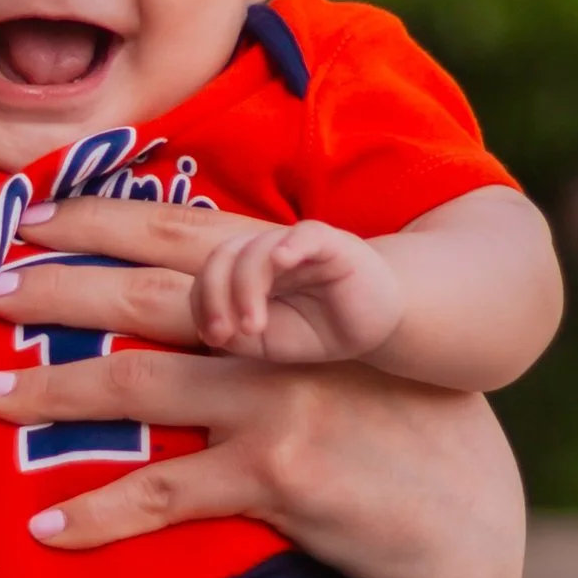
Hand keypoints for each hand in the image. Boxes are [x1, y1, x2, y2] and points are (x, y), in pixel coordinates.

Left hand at [0, 198, 523, 577]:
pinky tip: (44, 527)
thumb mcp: (345, 356)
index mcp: (296, 292)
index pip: (184, 236)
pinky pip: (162, 492)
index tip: (31, 215)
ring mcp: (277, 401)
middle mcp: (282, 334)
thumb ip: (279, 324)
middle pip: (143, 301)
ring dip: (49, 391)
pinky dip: (96, 513)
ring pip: (134, 388)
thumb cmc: (399, 440)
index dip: (102, 219)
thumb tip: (196, 311)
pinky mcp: (276, 475)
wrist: (465, 526)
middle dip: (53, 290)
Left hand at [189, 218, 402, 365]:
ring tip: (256, 326)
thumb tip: (212, 330)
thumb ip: (236, 335)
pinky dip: (291, 245)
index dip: (204, 302)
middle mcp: (266, 252)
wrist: (373, 326)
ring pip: (258, 250)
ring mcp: (297, 244)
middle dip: (216, 294)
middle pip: (224, 255)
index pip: (211, 274)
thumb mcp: (268, 343)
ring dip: (248, 288)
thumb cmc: (318, 330)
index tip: (214, 338)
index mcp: (246, 271)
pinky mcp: (331, 243)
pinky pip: (306, 235)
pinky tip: (283, 260)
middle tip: (224, 333)